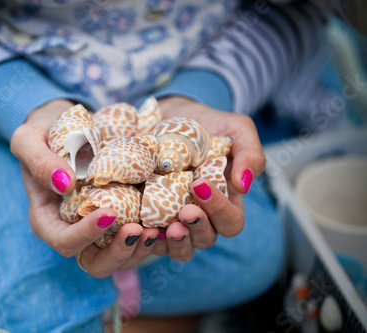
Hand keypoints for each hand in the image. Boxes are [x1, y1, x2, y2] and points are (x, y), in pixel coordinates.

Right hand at [11, 99, 159, 277]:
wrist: (68, 123)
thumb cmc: (42, 132)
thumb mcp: (29, 139)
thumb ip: (39, 162)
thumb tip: (65, 185)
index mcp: (48, 220)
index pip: (64, 242)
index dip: (85, 235)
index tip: (109, 213)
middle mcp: (75, 229)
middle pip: (95, 262)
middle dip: (119, 253)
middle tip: (141, 231)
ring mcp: (100, 225)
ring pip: (121, 255)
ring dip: (142, 248)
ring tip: (160, 228)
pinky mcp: (122, 213)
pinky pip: (139, 234)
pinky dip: (155, 232)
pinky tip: (171, 218)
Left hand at [151, 96, 265, 260]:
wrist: (168, 116)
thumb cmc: (208, 125)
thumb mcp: (237, 129)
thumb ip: (250, 154)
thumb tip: (243, 185)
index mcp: (226, 202)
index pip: (230, 222)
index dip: (219, 211)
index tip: (200, 185)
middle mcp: (201, 216)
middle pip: (205, 239)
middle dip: (196, 229)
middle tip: (184, 212)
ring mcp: (173, 219)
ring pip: (179, 248)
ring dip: (174, 242)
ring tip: (163, 228)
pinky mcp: (148, 216)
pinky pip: (149, 240)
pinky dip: (145, 238)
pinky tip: (138, 226)